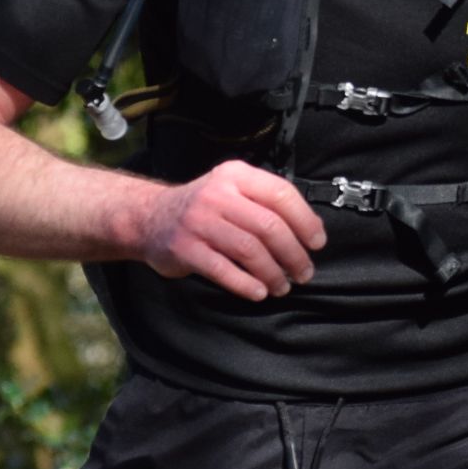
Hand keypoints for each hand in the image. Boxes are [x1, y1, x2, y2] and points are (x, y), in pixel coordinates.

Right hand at [132, 161, 325, 298]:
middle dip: (293, 254)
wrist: (150, 217)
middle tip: (304, 272)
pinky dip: (246, 284)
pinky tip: (259, 292)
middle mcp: (217, 195)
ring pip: (249, 250)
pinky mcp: (185, 248)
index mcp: (236, 176)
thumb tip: (311, 228)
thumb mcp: (233, 191)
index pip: (281, 194)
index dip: (305, 221)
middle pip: (269, 226)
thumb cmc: (204, 209)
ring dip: (273, 273)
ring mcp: (199, 221)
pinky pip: (223, 270)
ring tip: (282, 286)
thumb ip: (266, 203)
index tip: (317, 243)